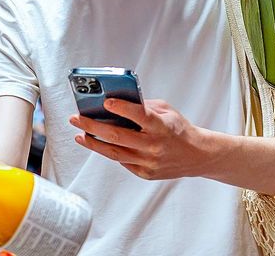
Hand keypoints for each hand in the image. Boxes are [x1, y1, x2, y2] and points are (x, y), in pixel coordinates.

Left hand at [69, 98, 211, 179]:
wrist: (197, 155)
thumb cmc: (179, 129)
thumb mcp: (166, 111)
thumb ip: (143, 106)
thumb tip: (116, 101)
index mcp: (162, 126)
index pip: (139, 115)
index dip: (122, 108)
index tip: (106, 101)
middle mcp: (154, 145)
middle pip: (118, 136)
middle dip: (93, 126)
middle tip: (77, 118)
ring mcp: (149, 162)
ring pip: (115, 153)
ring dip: (93, 143)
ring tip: (80, 134)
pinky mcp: (145, 173)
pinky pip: (122, 161)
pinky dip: (108, 152)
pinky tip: (97, 144)